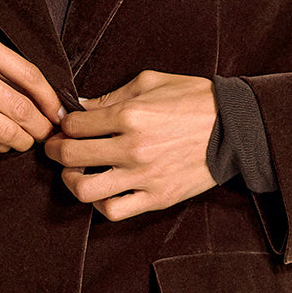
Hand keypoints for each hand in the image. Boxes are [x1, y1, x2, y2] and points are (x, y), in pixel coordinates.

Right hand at [0, 26, 63, 150]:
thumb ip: (0, 65)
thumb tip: (42, 97)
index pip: (29, 74)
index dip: (50, 99)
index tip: (59, 113)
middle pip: (21, 106)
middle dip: (41, 127)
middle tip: (47, 135)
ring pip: (5, 128)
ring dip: (22, 141)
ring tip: (26, 142)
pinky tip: (1, 144)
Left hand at [43, 69, 217, 220]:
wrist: (236, 127)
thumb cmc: (194, 99)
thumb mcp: (150, 82)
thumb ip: (112, 95)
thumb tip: (80, 108)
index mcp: (130, 114)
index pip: (74, 124)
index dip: (62, 124)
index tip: (64, 125)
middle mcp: (133, 147)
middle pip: (70, 156)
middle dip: (54, 151)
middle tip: (56, 148)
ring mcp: (144, 176)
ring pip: (85, 190)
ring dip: (71, 181)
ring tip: (75, 173)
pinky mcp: (157, 198)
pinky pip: (114, 210)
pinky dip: (100, 203)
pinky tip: (103, 190)